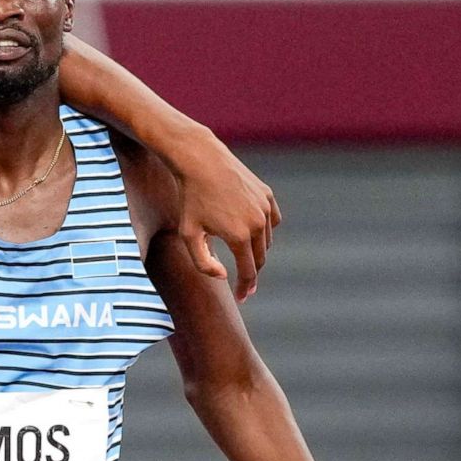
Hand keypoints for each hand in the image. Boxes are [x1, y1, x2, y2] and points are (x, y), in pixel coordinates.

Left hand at [160, 129, 279, 300]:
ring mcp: (265, 208)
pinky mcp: (267, 195)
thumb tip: (225, 276)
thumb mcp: (188, 235)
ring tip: (243, 257)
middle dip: (252, 272)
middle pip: (260, 258)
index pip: (248, 271)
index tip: (241, 298)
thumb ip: (203, 262)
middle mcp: (257, 223)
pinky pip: (272, 221)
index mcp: (239, 236)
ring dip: (256, 251)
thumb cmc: (190, 199)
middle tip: (243, 284)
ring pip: (266, 240)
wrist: (201, 161)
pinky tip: (253, 234)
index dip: (245, 287)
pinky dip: (264, 231)